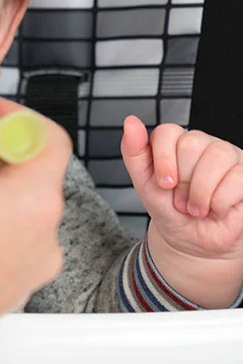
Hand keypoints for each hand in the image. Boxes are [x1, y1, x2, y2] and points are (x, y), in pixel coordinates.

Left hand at [121, 117, 242, 306]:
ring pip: (216, 158)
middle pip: (191, 145)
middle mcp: (203, 144)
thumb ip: (134, 152)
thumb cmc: (169, 210)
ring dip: (201, 193)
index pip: (167, 132)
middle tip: (181, 199)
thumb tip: (131, 121)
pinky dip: (220, 202)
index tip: (164, 183)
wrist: (191, 242)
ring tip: (196, 207)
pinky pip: (237, 178)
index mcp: (176, 143)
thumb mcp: (144, 184)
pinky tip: (216, 209)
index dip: (163, 159)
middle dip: (182, 181)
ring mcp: (228, 157)